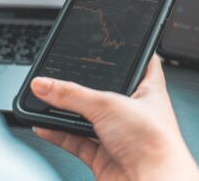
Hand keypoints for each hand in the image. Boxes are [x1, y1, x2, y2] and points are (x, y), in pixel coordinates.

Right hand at [30, 55, 198, 180]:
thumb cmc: (155, 143)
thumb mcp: (109, 105)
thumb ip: (73, 95)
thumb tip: (46, 84)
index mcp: (148, 90)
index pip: (141, 62)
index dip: (129, 51)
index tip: (112, 42)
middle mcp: (135, 112)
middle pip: (105, 91)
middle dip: (85, 86)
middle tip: (64, 75)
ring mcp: (119, 135)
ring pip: (88, 118)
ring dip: (67, 112)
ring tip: (46, 99)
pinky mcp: (105, 156)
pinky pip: (77, 141)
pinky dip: (60, 134)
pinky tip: (44, 126)